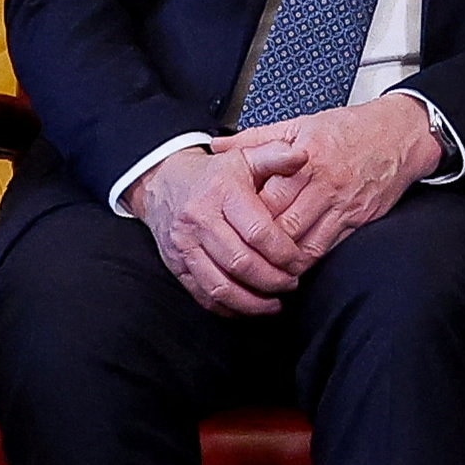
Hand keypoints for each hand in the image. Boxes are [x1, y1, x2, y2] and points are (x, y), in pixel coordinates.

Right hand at [132, 143, 320, 316]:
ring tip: (274, 303)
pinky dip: (227, 307)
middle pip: (241, 263)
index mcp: (222, 193)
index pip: (258, 232)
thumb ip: (275, 156)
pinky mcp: (176, 264)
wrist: (162, 182)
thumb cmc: (212, 174)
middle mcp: (200, 220)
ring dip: (252, 301)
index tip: (298, 262)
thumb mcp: (243, 156)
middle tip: (291, 283)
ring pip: (220, 286)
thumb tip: (303, 156)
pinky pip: (202, 294)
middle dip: (272, 280)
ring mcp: (184, 245)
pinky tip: (247, 307)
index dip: (283, 253)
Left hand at [219, 95, 443, 267]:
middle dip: (260, 246)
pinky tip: (292, 265)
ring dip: (283, 261)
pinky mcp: (358, 220)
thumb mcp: (300, 124)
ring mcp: (342, 205)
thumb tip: (219, 145)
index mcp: (305, 159)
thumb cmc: (349, 129)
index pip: (267, 197)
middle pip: (283, 226)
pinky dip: (308, 260)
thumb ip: (257, 138)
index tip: (229, 225)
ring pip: (306, 245)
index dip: (245, 217)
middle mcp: (324, 184)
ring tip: (263, 268)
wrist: (399, 135)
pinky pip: (328, 248)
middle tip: (239, 256)